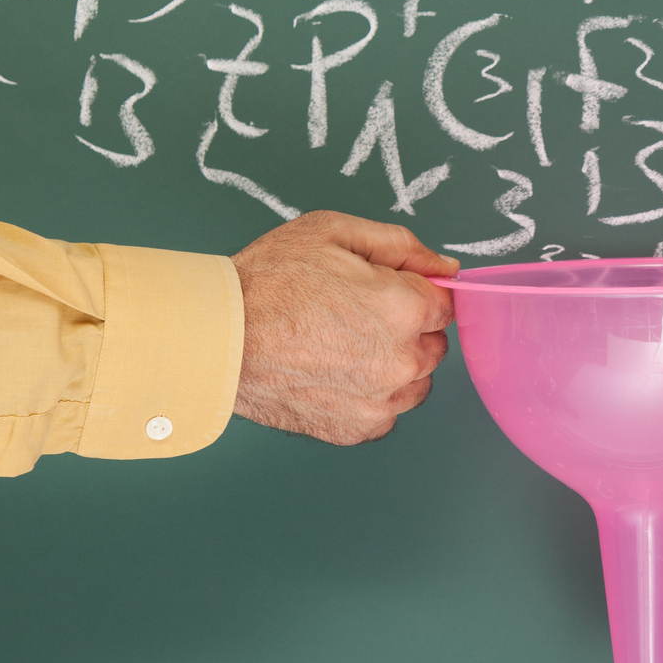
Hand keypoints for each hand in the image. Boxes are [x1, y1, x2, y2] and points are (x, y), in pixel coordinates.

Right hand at [229, 211, 459, 444]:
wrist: (216, 337)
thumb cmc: (268, 281)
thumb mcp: (333, 232)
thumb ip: (402, 246)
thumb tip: (447, 267)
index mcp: (405, 309)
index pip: (445, 303)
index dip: (415, 291)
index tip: (382, 290)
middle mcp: (402, 362)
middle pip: (433, 344)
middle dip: (407, 328)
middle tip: (354, 315)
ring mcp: (379, 401)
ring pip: (414, 382)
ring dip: (393, 366)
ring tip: (341, 345)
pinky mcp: (355, 429)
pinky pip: (384, 412)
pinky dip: (368, 396)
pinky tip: (332, 373)